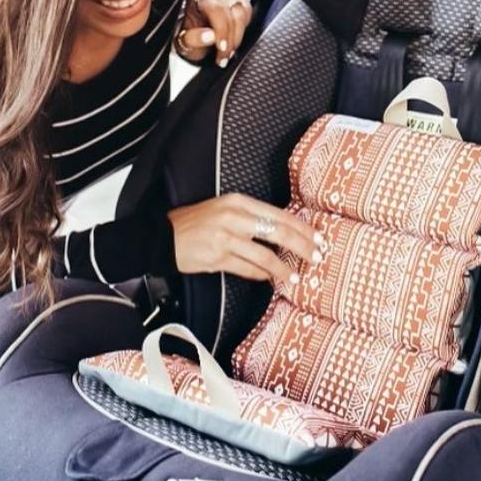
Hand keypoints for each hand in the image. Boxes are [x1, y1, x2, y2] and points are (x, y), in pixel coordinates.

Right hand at [167, 193, 324, 282]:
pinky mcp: (217, 258)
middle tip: (316, 257)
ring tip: (295, 277)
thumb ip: (252, 218)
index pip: (279, 214)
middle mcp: (234, 217)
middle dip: (302, 247)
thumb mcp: (224, 210)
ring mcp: (225, 238)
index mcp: (238, 202)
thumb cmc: (196, 223)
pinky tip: (270, 279)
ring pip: (265, 256)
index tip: (318, 238)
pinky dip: (262, 275)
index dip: (302, 228)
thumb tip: (283, 232)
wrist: (162, 236)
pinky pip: (247, 269)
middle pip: (278, 232)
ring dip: (283, 269)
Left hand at [174, 0, 252, 67]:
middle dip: (230, 38)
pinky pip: (247, 12)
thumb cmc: (190, 38)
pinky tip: (233, 40)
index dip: (222, 30)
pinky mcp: (239, 0)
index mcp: (195, 0)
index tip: (222, 48)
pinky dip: (242, 29)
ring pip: (241, 12)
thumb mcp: (185, 43)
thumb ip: (194, 38)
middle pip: (230, 11)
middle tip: (225, 56)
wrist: (197, 36)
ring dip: (237, 36)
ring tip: (229, 52)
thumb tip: (211, 36)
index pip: (214, 9)